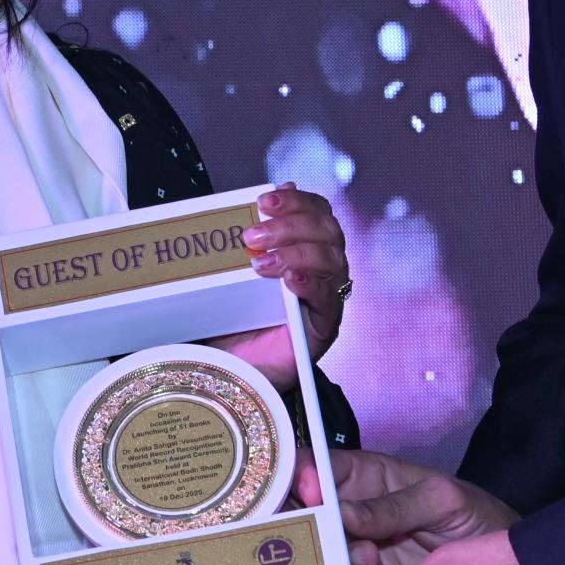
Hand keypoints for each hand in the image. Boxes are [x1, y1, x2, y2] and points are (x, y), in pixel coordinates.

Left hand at [210, 185, 349, 385]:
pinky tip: (289, 280)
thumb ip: (248, 236)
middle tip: (251, 235)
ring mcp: (327, 296)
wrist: (236, 366)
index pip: (317, 211)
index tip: (264, 200)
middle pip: (326, 230)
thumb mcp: (233, 271)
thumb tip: (256, 198)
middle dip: (289, 225)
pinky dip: (310, 285)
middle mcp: (325, 268)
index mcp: (308, 246)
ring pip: (331, 260)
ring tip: (259, 263)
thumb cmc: (237, 316)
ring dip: (295, 253)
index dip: (296, 200)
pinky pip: (328, 300)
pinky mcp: (325, 327)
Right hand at [293, 447, 517, 564]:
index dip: (300, 474)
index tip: (307, 491)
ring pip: (320, 557)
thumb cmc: (474, 517)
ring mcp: (355, 552)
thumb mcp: (441, 502)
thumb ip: (394, 506)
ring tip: (370, 563)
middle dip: (311, 530)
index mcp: (365, 478)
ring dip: (335, 563)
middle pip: (306, 517)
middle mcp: (351, 514)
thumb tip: (340, 511)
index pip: (318, 467)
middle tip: (333, 540)